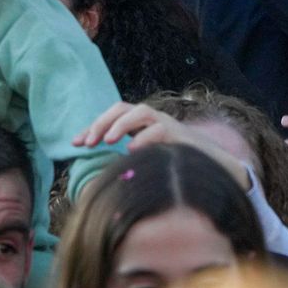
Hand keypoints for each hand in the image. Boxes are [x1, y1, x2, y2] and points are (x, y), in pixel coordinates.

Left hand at [74, 102, 250, 189]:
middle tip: (86, 142)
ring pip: (140, 112)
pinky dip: (144, 137)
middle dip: (101, 122)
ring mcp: (166, 124)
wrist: (213, 169)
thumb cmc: (175, 167)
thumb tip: (99, 179)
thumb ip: (126, 163)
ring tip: (107, 141)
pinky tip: (131, 150)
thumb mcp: (145, 163)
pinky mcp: (179, 134)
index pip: (111, 117)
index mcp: (140, 125)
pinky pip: (159, 129)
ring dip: (120, 124)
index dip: (91, 128)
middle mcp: (152, 119)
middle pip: (121, 108)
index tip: (74, 144)